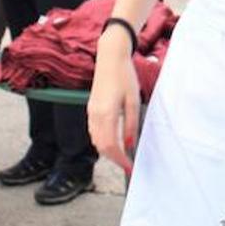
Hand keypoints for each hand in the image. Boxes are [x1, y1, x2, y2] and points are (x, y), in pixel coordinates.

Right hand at [87, 31, 141, 175]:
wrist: (110, 58)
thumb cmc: (124, 76)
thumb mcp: (133, 100)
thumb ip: (131, 124)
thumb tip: (130, 144)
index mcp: (106, 114)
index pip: (111, 146)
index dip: (120, 160)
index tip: (130, 167)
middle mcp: (95, 115)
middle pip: (101, 146)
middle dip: (114, 158)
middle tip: (127, 165)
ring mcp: (91, 112)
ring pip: (95, 140)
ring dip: (107, 151)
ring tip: (122, 156)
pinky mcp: (91, 108)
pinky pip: (93, 131)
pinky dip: (102, 141)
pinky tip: (113, 142)